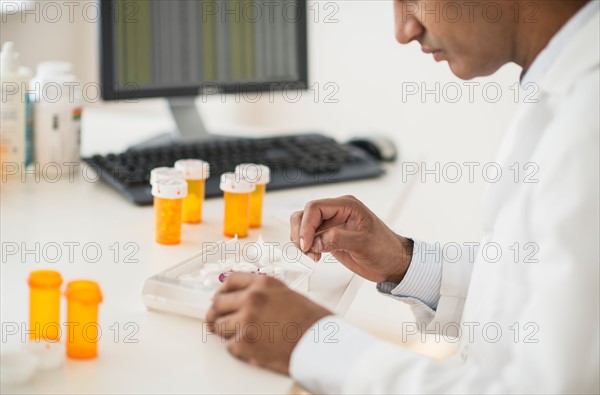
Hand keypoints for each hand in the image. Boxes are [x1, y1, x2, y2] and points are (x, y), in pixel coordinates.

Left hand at [205, 273, 330, 374]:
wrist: (320, 343)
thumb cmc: (312, 322)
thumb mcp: (287, 294)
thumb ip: (265, 294)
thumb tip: (248, 299)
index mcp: (263, 284)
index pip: (231, 280)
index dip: (221, 290)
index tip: (219, 296)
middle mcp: (252, 298)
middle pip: (218, 302)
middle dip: (216, 312)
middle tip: (216, 319)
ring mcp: (246, 320)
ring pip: (218, 325)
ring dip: (223, 331)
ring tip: (229, 335)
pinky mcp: (244, 343)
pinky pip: (228, 346)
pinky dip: (235, 348)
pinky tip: (246, 347)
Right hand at [290, 195, 413, 282]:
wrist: (392, 263)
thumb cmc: (385, 249)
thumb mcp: (363, 243)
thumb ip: (338, 239)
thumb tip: (316, 240)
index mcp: (347, 205)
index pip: (315, 208)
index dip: (306, 225)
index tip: (306, 243)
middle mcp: (337, 212)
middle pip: (305, 214)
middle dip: (301, 232)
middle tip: (307, 249)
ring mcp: (331, 225)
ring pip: (303, 225)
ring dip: (301, 240)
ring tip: (312, 253)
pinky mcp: (328, 237)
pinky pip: (308, 237)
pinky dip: (306, 246)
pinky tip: (315, 255)